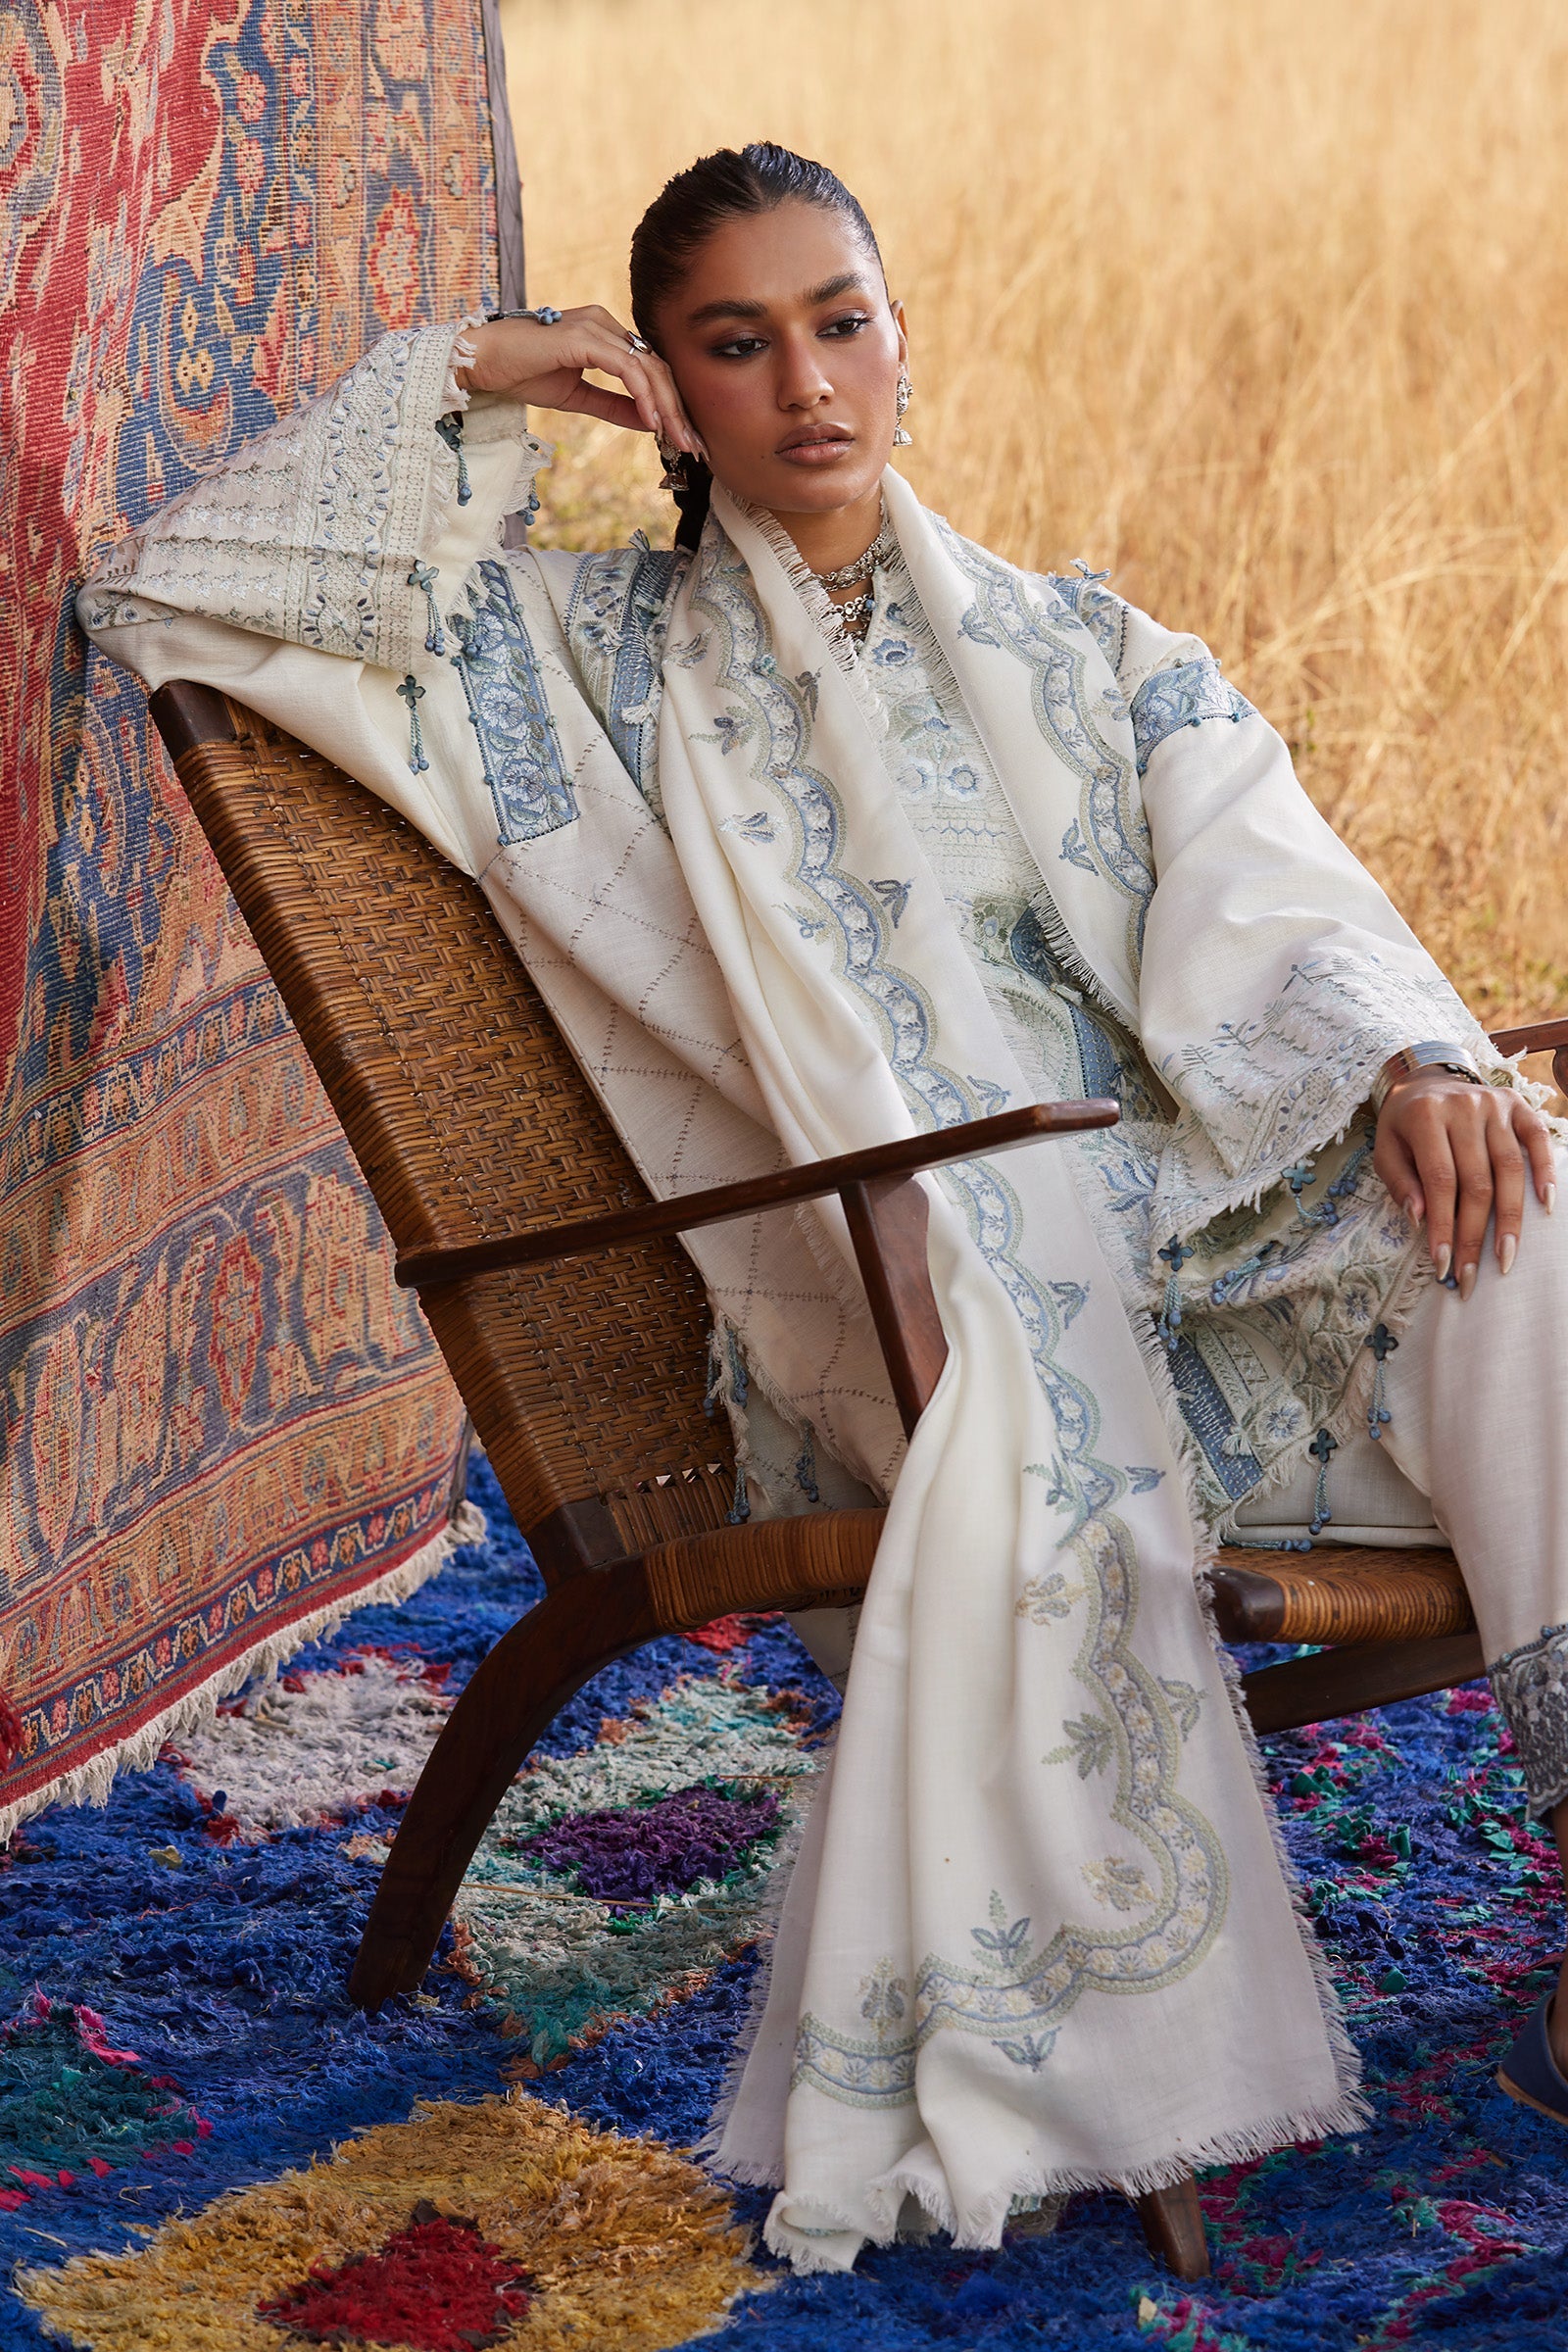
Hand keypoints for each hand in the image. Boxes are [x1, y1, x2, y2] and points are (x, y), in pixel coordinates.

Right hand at [455, 309, 703, 457]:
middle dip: (679, 409)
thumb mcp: (577, 397)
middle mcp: (605, 324)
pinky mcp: (582, 338)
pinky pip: (626, 367)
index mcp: (606, 335)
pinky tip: (652, 421)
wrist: (483, 361)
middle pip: (657, 367)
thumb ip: (614, 406)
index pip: (651, 368)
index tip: (685, 438)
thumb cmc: (522, 373)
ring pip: (647, 367)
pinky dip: (643, 395)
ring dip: (667, 407)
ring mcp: (595, 327)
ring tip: (677, 439)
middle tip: (694, 446)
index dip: (672, 403)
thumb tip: (648, 422)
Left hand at [1373, 1068, 1556, 1296]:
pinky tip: (1546, 1206)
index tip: (1443, 1265)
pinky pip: (1538, 1139)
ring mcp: (1495, 1105)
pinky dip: (1546, 1172)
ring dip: (1511, 1219)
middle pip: (1477, 1181)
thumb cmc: (1404, 1125)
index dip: (1444, 1225)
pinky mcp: (1518, 1105)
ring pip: (1509, 1168)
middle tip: (1472, 1276)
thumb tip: (1421, 1219)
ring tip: (1506, 1258)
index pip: (1439, 1181)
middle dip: (1474, 1234)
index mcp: (1426, 1117)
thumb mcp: (1386, 1148)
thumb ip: (1400, 1182)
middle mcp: (1464, 1107)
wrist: (1426, 1080)